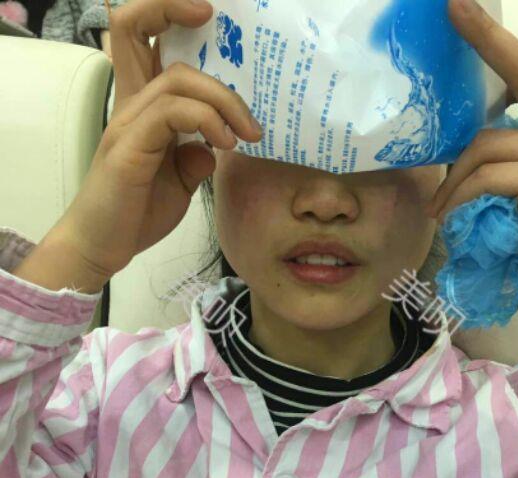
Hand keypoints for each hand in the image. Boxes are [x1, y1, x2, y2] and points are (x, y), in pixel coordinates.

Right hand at [54, 0, 261, 279]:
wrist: (102, 247)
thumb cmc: (135, 214)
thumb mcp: (178, 182)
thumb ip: (195, 157)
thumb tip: (214, 147)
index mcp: (142, 106)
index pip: (144, 38)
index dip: (170, 14)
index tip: (211, 22)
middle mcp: (131, 103)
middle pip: (137, 27)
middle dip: (176, 10)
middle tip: (234, 42)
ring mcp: (128, 121)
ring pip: (178, 77)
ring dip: (224, 99)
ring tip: (247, 132)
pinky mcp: (130, 145)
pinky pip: (172, 112)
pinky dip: (207, 121)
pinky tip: (225, 144)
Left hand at [426, 0, 517, 310]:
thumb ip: (515, 155)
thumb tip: (471, 139)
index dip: (501, 41)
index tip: (466, 11)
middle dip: (486, 40)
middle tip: (452, 10)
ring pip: (487, 144)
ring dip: (454, 178)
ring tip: (442, 207)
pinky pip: (487, 177)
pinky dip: (460, 197)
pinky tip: (450, 217)